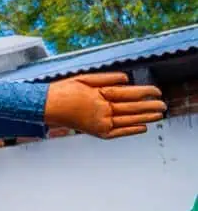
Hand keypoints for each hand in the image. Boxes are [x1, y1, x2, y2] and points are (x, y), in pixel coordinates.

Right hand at [44, 72, 164, 138]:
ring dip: (145, 118)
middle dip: (150, 106)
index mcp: (99, 95)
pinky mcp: (96, 132)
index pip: (129, 93)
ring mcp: (99, 123)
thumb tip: (128, 80)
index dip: (145, 92)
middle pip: (132, 108)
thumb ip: (108, 78)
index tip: (157, 91)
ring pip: (128, 121)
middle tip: (163, 105)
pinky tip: (143, 128)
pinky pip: (118, 132)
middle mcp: (101, 111)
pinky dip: (131, 130)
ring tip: (159, 116)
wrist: (46, 106)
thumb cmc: (64, 90)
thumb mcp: (85, 78)